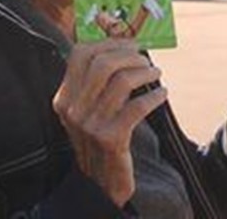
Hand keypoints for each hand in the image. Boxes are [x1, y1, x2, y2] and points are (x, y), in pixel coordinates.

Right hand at [52, 39, 166, 206]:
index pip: (80, 54)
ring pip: (121, 82)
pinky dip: (153, 97)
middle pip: (102, 63)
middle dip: (129, 55)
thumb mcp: (86, 109)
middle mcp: (73, 109)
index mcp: (64, 97)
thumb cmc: (99, 138)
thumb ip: (95, 82)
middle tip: (145, 58)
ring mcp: (91, 124)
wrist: (101, 183)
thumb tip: (120, 45)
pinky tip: (162, 94)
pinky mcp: (111, 138)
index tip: (128, 43)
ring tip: (155, 73)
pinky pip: (136, 107)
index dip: (107, 43)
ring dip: (144, 73)